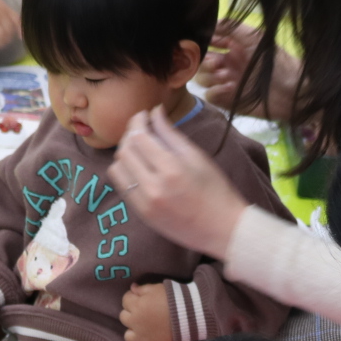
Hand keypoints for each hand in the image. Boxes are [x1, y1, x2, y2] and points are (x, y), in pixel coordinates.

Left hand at [110, 108, 249, 257]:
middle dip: (130, 135)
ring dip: (125, 154)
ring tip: (140, 150)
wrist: (222, 229)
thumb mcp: (197, 156)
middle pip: (125, 150)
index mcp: (171, 169)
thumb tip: (155, 111)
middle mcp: (154, 186)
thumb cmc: (216, 190)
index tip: (144, 115)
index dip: (137, 121)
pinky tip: (139, 168)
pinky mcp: (142, 214)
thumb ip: (171, 133)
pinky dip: (126, 172)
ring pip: (117, 168)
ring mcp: (145, 203)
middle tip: (142, 130)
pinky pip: (122, 186)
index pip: (139, 136)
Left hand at [119, 283, 172, 340]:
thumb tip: (132, 288)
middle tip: (143, 310)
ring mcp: (144, 337)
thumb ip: (142, 289)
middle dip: (131, 312)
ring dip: (133, 332)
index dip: (132, 297)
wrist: (189, 313)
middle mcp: (136, 323)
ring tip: (143, 329)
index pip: (126, 300)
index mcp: (136, 306)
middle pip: (124, 317)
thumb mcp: (156, 288)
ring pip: (128, 337)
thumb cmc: (172, 297)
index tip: (140, 296)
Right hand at [196, 21, 298, 121]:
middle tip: (217, 64)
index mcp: (234, 48)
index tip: (201, 42)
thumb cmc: (277, 63)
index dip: (203, 42)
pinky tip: (230, 88)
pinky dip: (215, 91)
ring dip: (210, 76)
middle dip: (205, 62)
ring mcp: (227, 83)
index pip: (209, 43)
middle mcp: (228, 65)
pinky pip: (210, 96)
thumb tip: (210, 22)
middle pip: (201, 62)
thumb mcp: (255, 38)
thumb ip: (232, 27)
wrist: (292, 92)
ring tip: (226, 77)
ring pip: (203, 79)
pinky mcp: (229, 101)